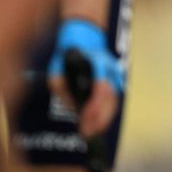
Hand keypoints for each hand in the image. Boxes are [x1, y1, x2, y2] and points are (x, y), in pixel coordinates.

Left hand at [46, 18, 122, 137]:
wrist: (84, 37)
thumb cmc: (67, 55)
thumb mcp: (56, 68)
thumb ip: (61, 87)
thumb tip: (72, 107)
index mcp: (96, 63)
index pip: (100, 88)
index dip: (93, 108)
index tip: (83, 122)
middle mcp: (109, 69)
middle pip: (110, 99)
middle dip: (98, 119)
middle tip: (86, 134)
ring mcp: (114, 74)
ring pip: (113, 102)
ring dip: (103, 120)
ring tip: (89, 133)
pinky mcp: (115, 81)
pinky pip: (113, 101)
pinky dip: (105, 115)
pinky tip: (95, 125)